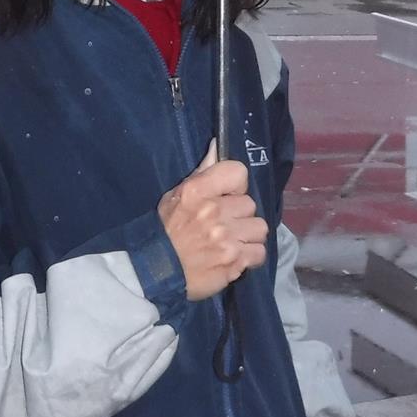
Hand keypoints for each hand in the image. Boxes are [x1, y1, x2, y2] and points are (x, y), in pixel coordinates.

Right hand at [158, 154, 267, 300]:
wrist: (156, 271)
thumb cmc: (166, 231)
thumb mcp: (176, 196)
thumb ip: (202, 172)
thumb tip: (217, 145)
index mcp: (197, 191)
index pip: (238, 172)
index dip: (236, 186)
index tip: (228, 197)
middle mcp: (214, 212)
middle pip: (250, 204)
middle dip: (240, 215)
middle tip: (225, 225)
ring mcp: (226, 238)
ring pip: (259, 228)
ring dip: (248, 236)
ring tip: (232, 242)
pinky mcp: (234, 262)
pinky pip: (259, 252)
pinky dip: (250, 256)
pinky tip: (236, 257)